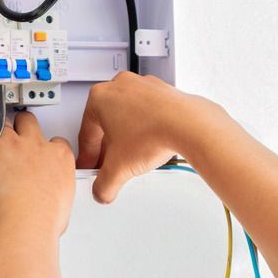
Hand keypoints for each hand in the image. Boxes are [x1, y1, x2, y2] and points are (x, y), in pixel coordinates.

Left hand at [0, 111, 76, 234]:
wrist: (26, 218)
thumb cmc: (45, 216)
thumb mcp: (63, 198)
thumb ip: (54, 186)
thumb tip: (49, 194)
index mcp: (59, 155)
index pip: (55, 141)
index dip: (44, 147)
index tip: (38, 156)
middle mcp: (36, 144)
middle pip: (28, 121)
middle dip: (21, 127)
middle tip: (14, 141)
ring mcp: (12, 145)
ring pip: (2, 123)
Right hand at [77, 72, 210, 203]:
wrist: (191, 126)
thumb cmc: (154, 134)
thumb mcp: (118, 169)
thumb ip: (103, 185)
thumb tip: (102, 191)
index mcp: (99, 97)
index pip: (86, 134)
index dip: (88, 156)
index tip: (91, 165)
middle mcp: (120, 86)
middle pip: (106, 124)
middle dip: (108, 147)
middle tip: (110, 164)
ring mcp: (143, 86)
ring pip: (127, 116)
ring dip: (126, 137)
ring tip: (132, 157)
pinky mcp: (164, 91)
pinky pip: (147, 112)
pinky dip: (145, 128)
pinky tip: (149, 145)